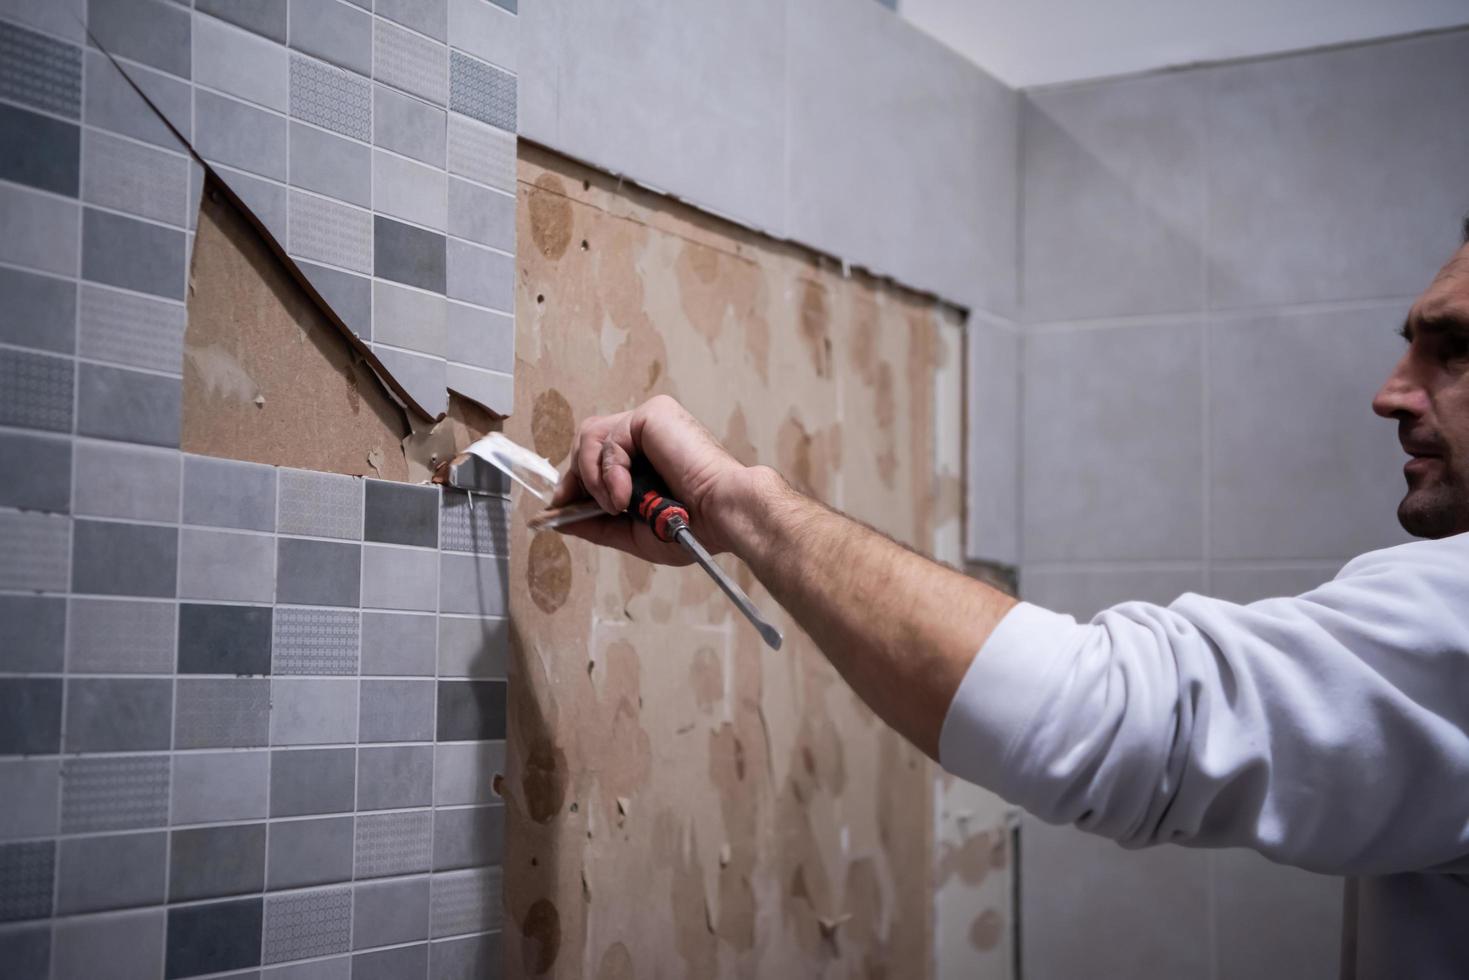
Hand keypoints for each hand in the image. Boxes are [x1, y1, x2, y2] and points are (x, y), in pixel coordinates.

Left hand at [550, 395, 754, 564]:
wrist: (724, 515)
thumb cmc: (694, 526)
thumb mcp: (633, 531)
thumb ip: (595, 523)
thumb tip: (556, 518)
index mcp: (647, 458)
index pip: (596, 457)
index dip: (574, 481)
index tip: (560, 508)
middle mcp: (647, 435)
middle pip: (588, 442)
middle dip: (576, 478)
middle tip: (578, 507)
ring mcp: (650, 421)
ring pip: (591, 437)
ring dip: (592, 478)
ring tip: (615, 506)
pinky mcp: (652, 414)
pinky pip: (609, 438)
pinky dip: (608, 473)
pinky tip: (625, 497)